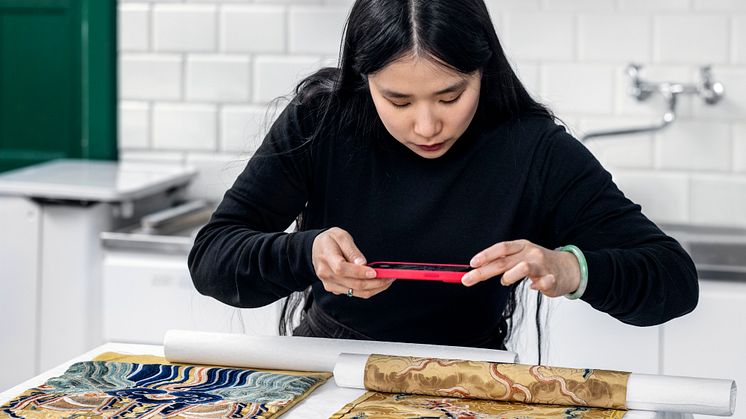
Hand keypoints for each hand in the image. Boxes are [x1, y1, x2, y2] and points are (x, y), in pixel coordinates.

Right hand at [312, 227, 394, 298]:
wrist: (314, 249)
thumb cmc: (329, 241)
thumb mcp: (340, 236)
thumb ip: (352, 250)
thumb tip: (363, 263)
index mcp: (327, 258)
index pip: (342, 269)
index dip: (360, 272)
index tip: (375, 271)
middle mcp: (327, 274)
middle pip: (353, 284)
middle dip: (375, 282)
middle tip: (390, 277)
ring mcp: (330, 284)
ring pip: (356, 292)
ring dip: (375, 288)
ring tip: (387, 280)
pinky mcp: (335, 289)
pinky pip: (353, 293)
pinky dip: (367, 289)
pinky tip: (376, 282)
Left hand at [461, 239, 579, 297]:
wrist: (568, 268)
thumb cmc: (540, 263)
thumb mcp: (520, 257)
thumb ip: (502, 262)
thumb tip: (478, 269)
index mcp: (522, 246)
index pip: (501, 248)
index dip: (485, 255)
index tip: (472, 263)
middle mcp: (531, 254)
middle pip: (504, 262)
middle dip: (483, 272)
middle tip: (468, 279)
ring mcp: (542, 266)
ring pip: (523, 268)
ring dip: (509, 276)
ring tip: (505, 281)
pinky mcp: (552, 279)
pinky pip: (542, 283)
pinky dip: (535, 287)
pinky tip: (533, 288)